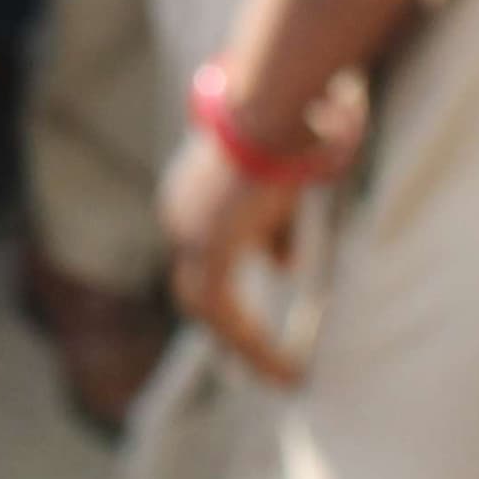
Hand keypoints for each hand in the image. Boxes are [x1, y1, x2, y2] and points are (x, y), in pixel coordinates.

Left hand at [161, 74, 363, 387]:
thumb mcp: (288, 181)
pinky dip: (255, 345)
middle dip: (234, 329)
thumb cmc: (296, 118)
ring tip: (285, 378)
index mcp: (198, 191)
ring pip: (210, 309)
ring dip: (247, 347)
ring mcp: (190, 231)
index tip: (267, 329)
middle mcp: (183, 212)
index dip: (237, 293)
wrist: (279, 100)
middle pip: (200, 289)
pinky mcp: (209, 248)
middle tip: (268, 365)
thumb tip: (281, 267)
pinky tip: (288, 371)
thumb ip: (278, 226)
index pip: (211, 256)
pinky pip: (226, 316)